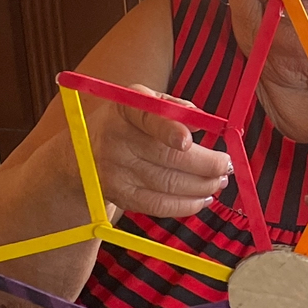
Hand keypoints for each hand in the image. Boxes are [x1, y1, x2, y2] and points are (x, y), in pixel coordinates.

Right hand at [84, 85, 232, 219]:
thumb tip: (203, 121)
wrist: (82, 152)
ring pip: (168, 184)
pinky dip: (186, 205)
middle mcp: (117, 140)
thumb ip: (173, 107)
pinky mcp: (121, 195)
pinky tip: (203, 198)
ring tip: (219, 182)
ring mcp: (116, 171)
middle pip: (166, 157)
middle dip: (205, 164)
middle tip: (225, 166)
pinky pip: (159, 205)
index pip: (147, 117)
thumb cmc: (127, 123)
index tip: (188, 141)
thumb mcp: (143, 102)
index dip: (168, 130)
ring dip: (202, 186)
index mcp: (125, 109)